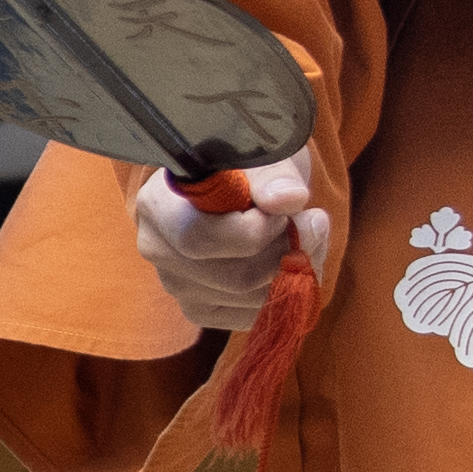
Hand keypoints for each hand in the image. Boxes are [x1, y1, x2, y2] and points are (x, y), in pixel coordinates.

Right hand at [129, 157, 328, 334]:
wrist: (239, 185)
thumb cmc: (244, 167)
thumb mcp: (260, 156)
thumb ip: (273, 176)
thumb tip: (289, 199)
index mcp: (157, 205)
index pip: (198, 239)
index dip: (253, 232)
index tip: (284, 209)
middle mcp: (158, 251)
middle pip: (232, 276)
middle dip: (286, 251)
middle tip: (315, 221)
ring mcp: (178, 286)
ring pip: (249, 298)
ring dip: (295, 270)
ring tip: (310, 235)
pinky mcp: (201, 309)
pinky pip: (253, 315)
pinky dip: (285, 292)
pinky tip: (293, 261)